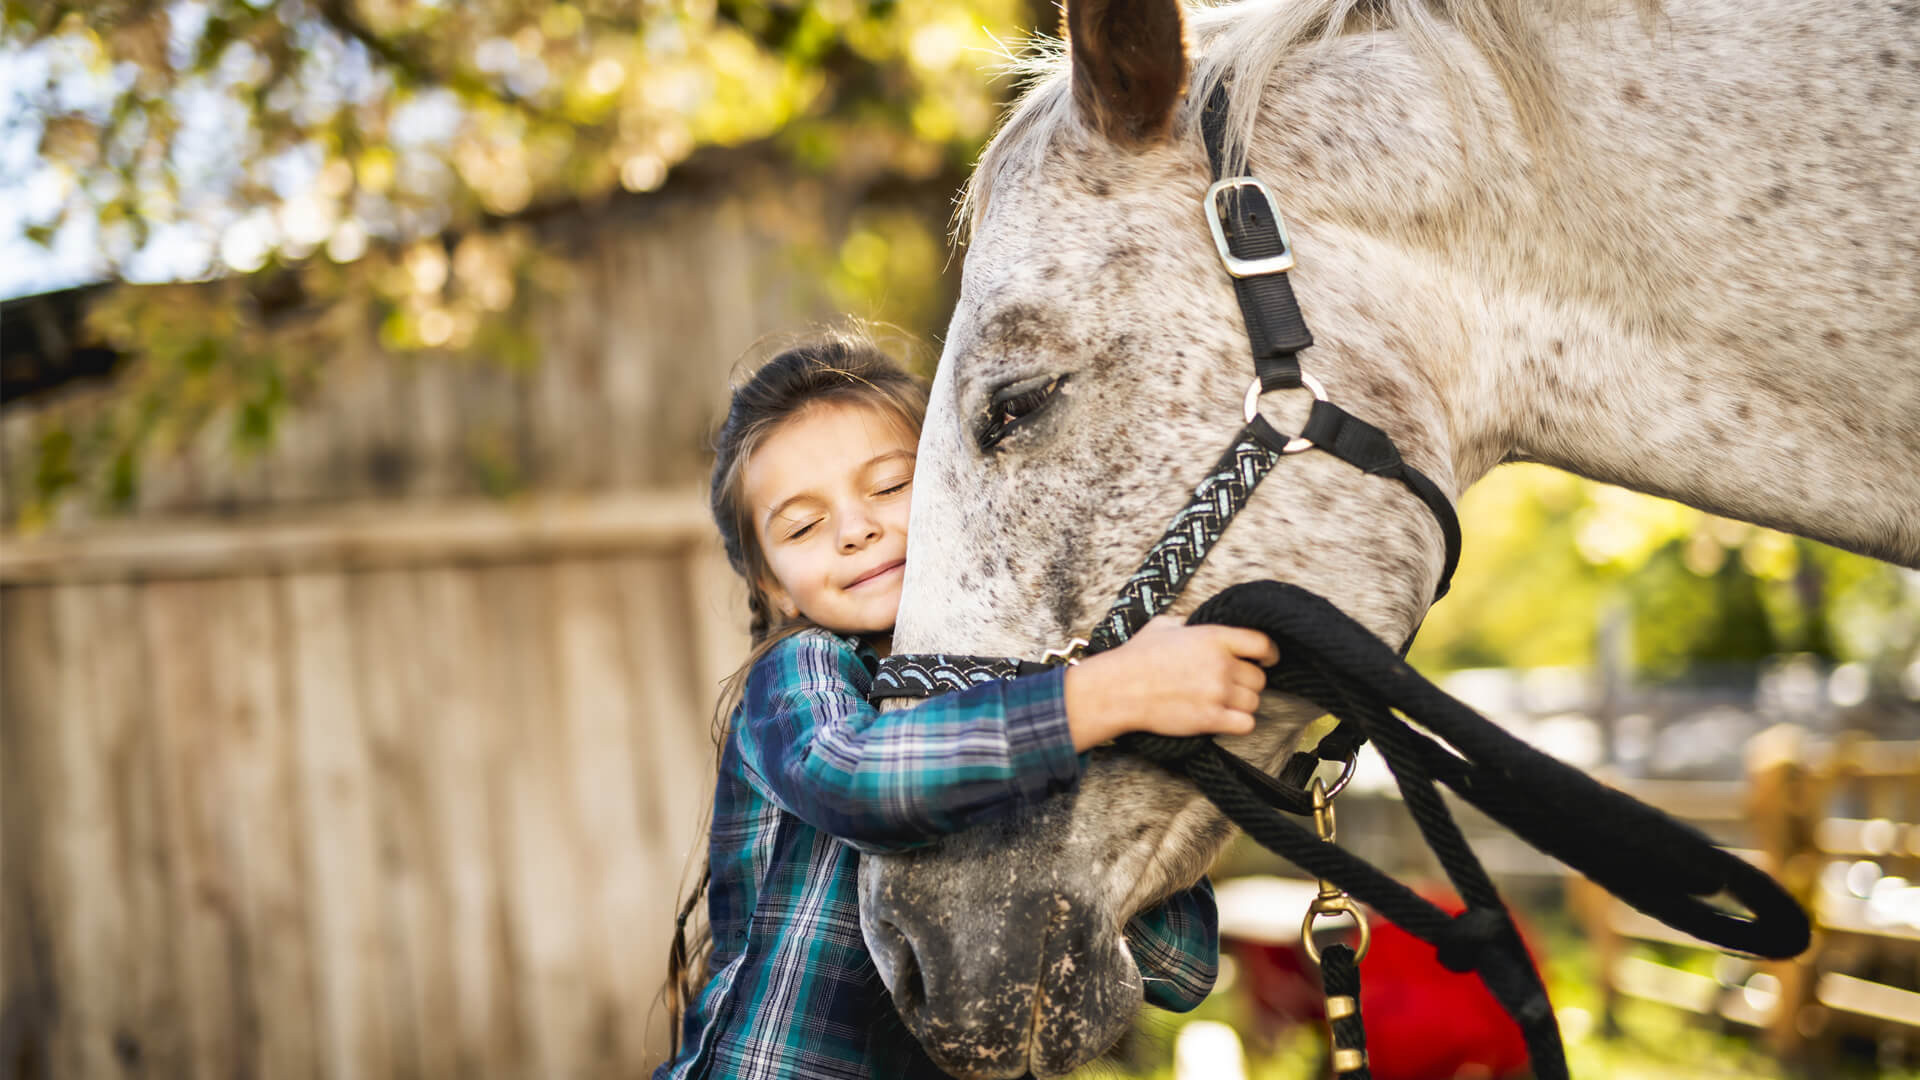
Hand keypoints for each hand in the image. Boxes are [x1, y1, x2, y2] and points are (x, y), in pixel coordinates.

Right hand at [1062, 615, 1278, 750]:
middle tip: (1233, 685)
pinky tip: (1227, 720)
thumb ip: (1188, 623)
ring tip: (1225, 703)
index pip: (1262, 643)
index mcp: (1214, 637)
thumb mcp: (1164, 625)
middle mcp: (1221, 664)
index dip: (1269, 653)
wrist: (1119, 689)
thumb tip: (1195, 623)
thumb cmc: (1137, 656)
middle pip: (1259, 678)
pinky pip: (1246, 725)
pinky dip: (1240, 724)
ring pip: (1254, 702)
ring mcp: (1218, 693)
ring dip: (1243, 704)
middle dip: (1249, 682)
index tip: (1267, 660)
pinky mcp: (1211, 719)